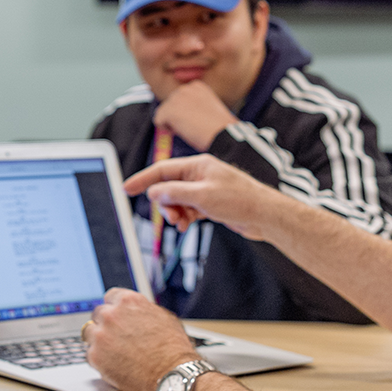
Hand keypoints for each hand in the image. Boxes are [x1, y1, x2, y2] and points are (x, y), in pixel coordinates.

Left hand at [85, 288, 203, 390]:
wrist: (171, 374)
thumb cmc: (173, 349)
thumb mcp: (163, 317)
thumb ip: (142, 310)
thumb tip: (136, 311)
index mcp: (128, 302)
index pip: (110, 297)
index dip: (114, 308)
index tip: (114, 315)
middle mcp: (111, 315)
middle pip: (98, 314)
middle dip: (105, 324)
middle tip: (115, 337)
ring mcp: (101, 335)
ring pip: (89, 333)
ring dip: (97, 339)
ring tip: (112, 351)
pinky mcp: (95, 356)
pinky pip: (90, 354)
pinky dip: (99, 359)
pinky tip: (113, 363)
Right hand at [123, 154, 289, 239]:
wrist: (265, 216)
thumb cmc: (240, 200)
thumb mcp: (202, 197)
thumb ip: (175, 193)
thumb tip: (154, 192)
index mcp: (198, 165)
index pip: (162, 169)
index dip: (143, 179)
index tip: (126, 188)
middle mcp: (200, 175)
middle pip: (168, 186)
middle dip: (164, 203)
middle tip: (170, 217)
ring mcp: (205, 189)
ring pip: (177, 200)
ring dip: (174, 213)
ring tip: (181, 224)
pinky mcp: (210, 203)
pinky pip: (188, 208)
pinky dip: (184, 216)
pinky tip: (186, 225)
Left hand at [153, 80, 237, 151]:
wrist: (223, 134)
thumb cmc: (219, 127)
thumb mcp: (207, 108)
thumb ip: (193, 105)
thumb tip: (180, 112)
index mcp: (196, 86)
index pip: (179, 99)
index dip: (185, 113)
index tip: (199, 119)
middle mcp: (185, 88)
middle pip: (169, 105)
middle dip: (177, 117)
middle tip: (194, 125)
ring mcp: (176, 98)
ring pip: (163, 113)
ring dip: (172, 123)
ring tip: (190, 127)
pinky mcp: (169, 109)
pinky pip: (158, 121)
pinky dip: (167, 129)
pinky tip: (183, 130)